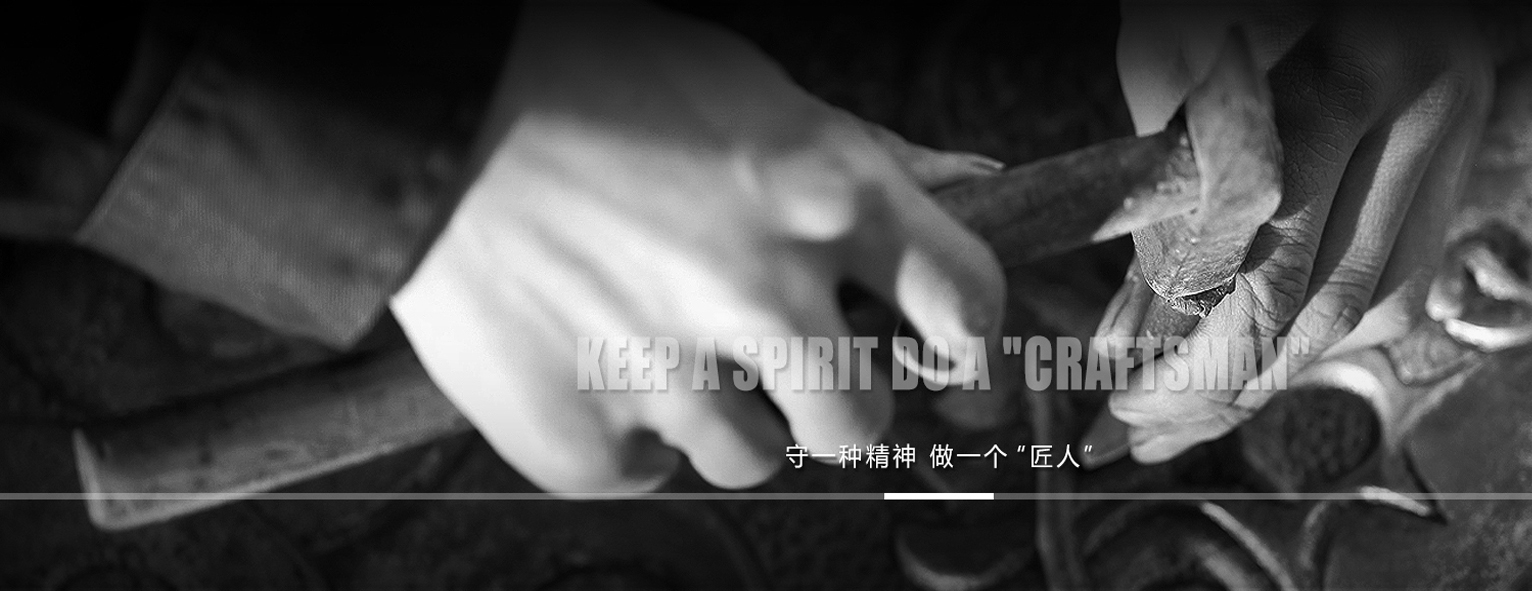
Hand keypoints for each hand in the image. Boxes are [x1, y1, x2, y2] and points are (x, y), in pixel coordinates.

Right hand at [390, 3, 1004, 493]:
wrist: (418, 117)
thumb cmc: (588, 83)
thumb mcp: (753, 90)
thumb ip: (865, 159)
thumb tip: (966, 187)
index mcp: (824, 193)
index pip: (966, 309)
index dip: (978, 359)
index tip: (967, 381)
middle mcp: (763, 292)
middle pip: (862, 423)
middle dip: (836, 405)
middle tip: (787, 369)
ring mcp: (671, 376)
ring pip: (755, 460)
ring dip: (725, 416)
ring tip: (656, 338)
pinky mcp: (584, 441)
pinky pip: (644, 470)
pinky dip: (626, 430)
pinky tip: (589, 354)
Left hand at [1098, 3, 1493, 462]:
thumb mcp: (1174, 53)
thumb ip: (1163, 200)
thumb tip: (1129, 346)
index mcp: (1357, 63)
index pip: (1277, 241)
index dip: (1195, 337)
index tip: (1123, 392)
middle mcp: (1429, 106)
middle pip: (1332, 294)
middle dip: (1227, 383)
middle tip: (1139, 431)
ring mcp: (1457, 137)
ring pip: (1375, 307)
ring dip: (1271, 378)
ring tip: (1180, 421)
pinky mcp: (1457, 163)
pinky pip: (1395, 282)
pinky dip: (1315, 335)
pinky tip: (1249, 364)